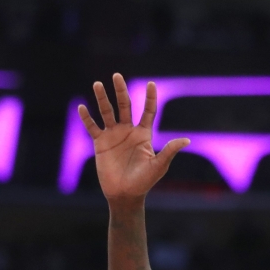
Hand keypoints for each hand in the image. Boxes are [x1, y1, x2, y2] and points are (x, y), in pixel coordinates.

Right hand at [79, 73, 189, 204]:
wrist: (125, 194)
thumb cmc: (145, 181)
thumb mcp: (159, 165)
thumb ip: (169, 151)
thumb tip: (187, 140)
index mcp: (144, 134)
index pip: (148, 112)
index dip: (150, 98)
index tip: (151, 83)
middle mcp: (128, 131)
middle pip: (124, 106)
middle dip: (121, 91)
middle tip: (117, 75)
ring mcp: (113, 136)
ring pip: (107, 112)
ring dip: (102, 99)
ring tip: (97, 84)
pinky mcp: (100, 143)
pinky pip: (92, 127)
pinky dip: (87, 118)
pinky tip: (82, 107)